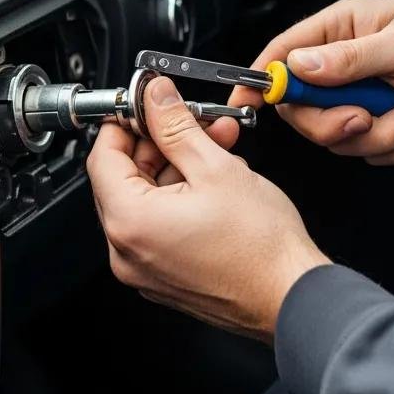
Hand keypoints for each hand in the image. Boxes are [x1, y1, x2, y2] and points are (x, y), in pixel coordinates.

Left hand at [86, 75, 329, 340]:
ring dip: (179, 166)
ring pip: (147, 199)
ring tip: (219, 146)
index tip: (147, 106)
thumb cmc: (261, 247)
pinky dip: (182, 196)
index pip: (102, 156)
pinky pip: (160, 225)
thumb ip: (176, 125)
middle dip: (161, 142)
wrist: (291, 296)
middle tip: (193, 120)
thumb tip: (156, 98)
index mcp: (130, 222)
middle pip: (124, 178)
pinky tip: (215, 178)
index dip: (124, 122)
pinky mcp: (165, 277)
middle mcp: (127, 252)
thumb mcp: (215, 167)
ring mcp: (145, 268)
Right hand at [228, 0, 393, 164]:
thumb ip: (348, 60)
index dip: (261, 78)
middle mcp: (344, 65)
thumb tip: (298, 66)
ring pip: (340, 137)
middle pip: (304, 109)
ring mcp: (362, 97)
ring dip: (381, 135)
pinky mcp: (382, 124)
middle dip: (336, 124)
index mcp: (341, 30)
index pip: (284, 53)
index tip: (246, 102)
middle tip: (365, 117)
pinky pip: (370, 151)